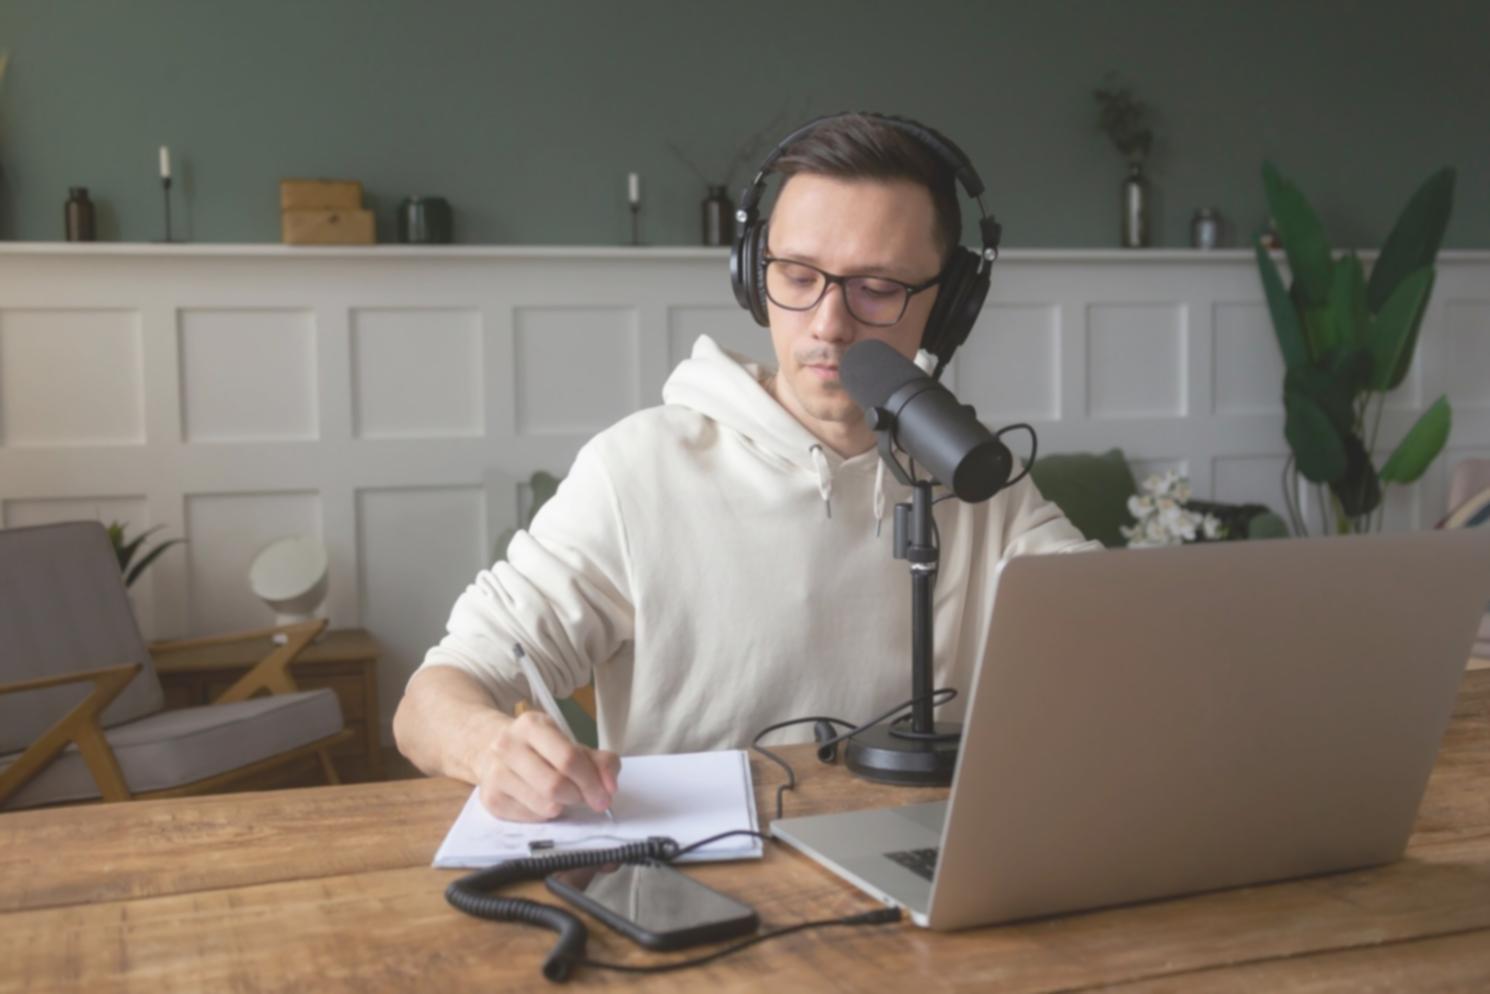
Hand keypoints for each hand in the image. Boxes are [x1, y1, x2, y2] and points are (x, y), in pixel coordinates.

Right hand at [473, 710, 620, 820]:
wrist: (491, 750)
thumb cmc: (540, 750)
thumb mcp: (571, 745)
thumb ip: (600, 762)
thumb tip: (610, 787)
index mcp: (532, 725)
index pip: (568, 758)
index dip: (591, 781)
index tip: (606, 795)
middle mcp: (507, 746)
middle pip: (555, 785)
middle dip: (578, 796)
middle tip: (585, 798)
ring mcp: (495, 773)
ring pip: (543, 805)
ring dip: (563, 807)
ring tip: (564, 798)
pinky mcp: (491, 799)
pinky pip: (530, 817)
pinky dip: (545, 815)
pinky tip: (543, 802)